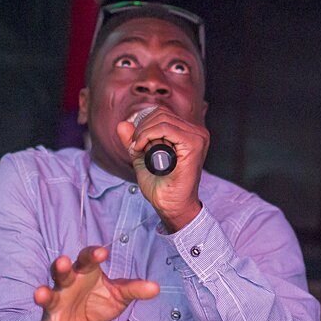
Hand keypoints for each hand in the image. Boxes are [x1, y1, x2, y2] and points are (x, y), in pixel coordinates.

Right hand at [31, 246, 158, 320]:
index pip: (87, 259)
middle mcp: (67, 286)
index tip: (102, 252)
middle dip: (61, 267)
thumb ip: (134, 290)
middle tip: (62, 261)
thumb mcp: (118, 295)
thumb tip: (156, 288)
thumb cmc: (99, 300)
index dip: (93, 254)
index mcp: (84, 273)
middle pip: (62, 273)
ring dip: (43, 295)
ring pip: (48, 297)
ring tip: (40, 294)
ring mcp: (55, 305)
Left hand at [116, 106, 209, 230]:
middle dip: (141, 129)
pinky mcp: (194, 144)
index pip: (162, 114)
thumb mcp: (142, 158)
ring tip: (139, 150)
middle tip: (135, 148)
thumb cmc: (162, 186)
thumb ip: (134, 141)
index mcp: (188, 134)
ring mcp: (198, 137)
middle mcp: (197, 133)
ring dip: (143, 133)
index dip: (143, 125)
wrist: (171, 206)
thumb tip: (122, 123)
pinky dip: (148, 135)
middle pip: (161, 114)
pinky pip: (166, 128)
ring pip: (162, 119)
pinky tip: (142, 148)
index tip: (135, 144)